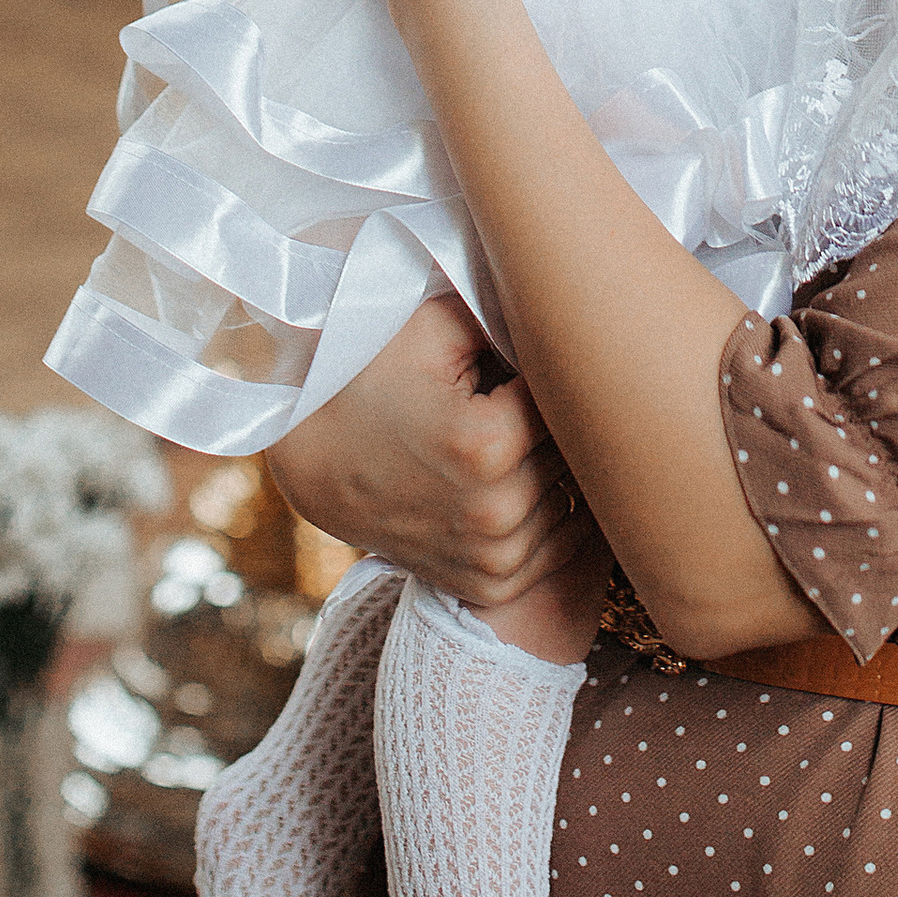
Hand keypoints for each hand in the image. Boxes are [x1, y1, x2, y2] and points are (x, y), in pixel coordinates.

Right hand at [267, 293, 585, 607]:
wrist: (318, 464)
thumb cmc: (373, 383)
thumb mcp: (429, 328)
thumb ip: (504, 310)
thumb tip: (567, 314)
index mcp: (486, 445)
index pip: (572, 400)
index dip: (555, 373)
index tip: (525, 363)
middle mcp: (495, 511)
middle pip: (578, 452)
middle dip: (562, 420)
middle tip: (519, 399)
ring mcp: (493, 557)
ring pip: (578, 500)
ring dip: (562, 469)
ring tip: (518, 441)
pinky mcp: (491, 585)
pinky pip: (564, 549)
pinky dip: (556, 515)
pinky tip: (529, 482)